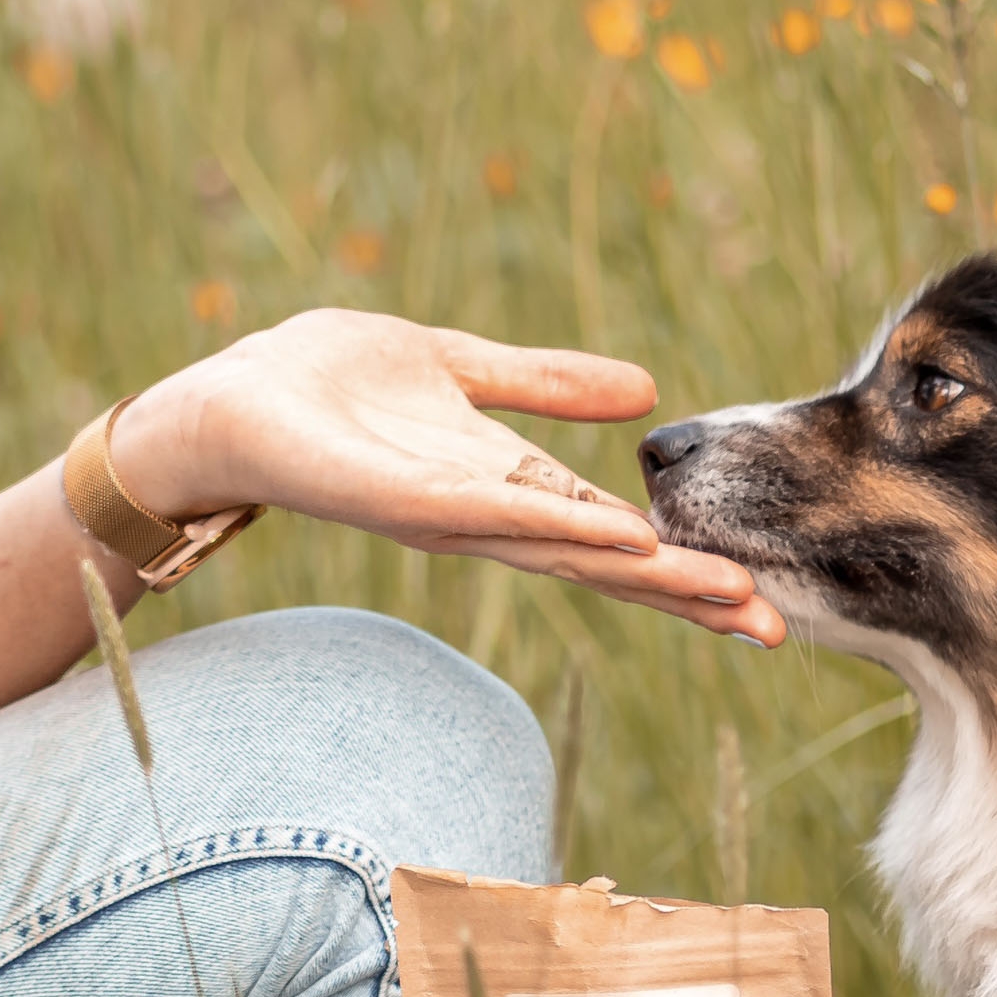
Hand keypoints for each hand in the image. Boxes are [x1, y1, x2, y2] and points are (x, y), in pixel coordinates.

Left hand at [107, 310, 784, 645]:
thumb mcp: (462, 366)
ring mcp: (452, 518)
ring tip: (724, 593)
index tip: (759, 601)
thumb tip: (644, 394)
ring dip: (647, 576)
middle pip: (607, 568)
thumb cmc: (326, 386)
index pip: (613, 540)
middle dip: (688, 598)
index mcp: (507, 491)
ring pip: (567, 554)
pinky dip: (562, 525)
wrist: (227, 399)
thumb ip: (547, 384)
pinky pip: (498, 513)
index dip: (683, 570)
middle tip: (770, 630)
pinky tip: (621, 536)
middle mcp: (488, 520)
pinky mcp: (407, 501)